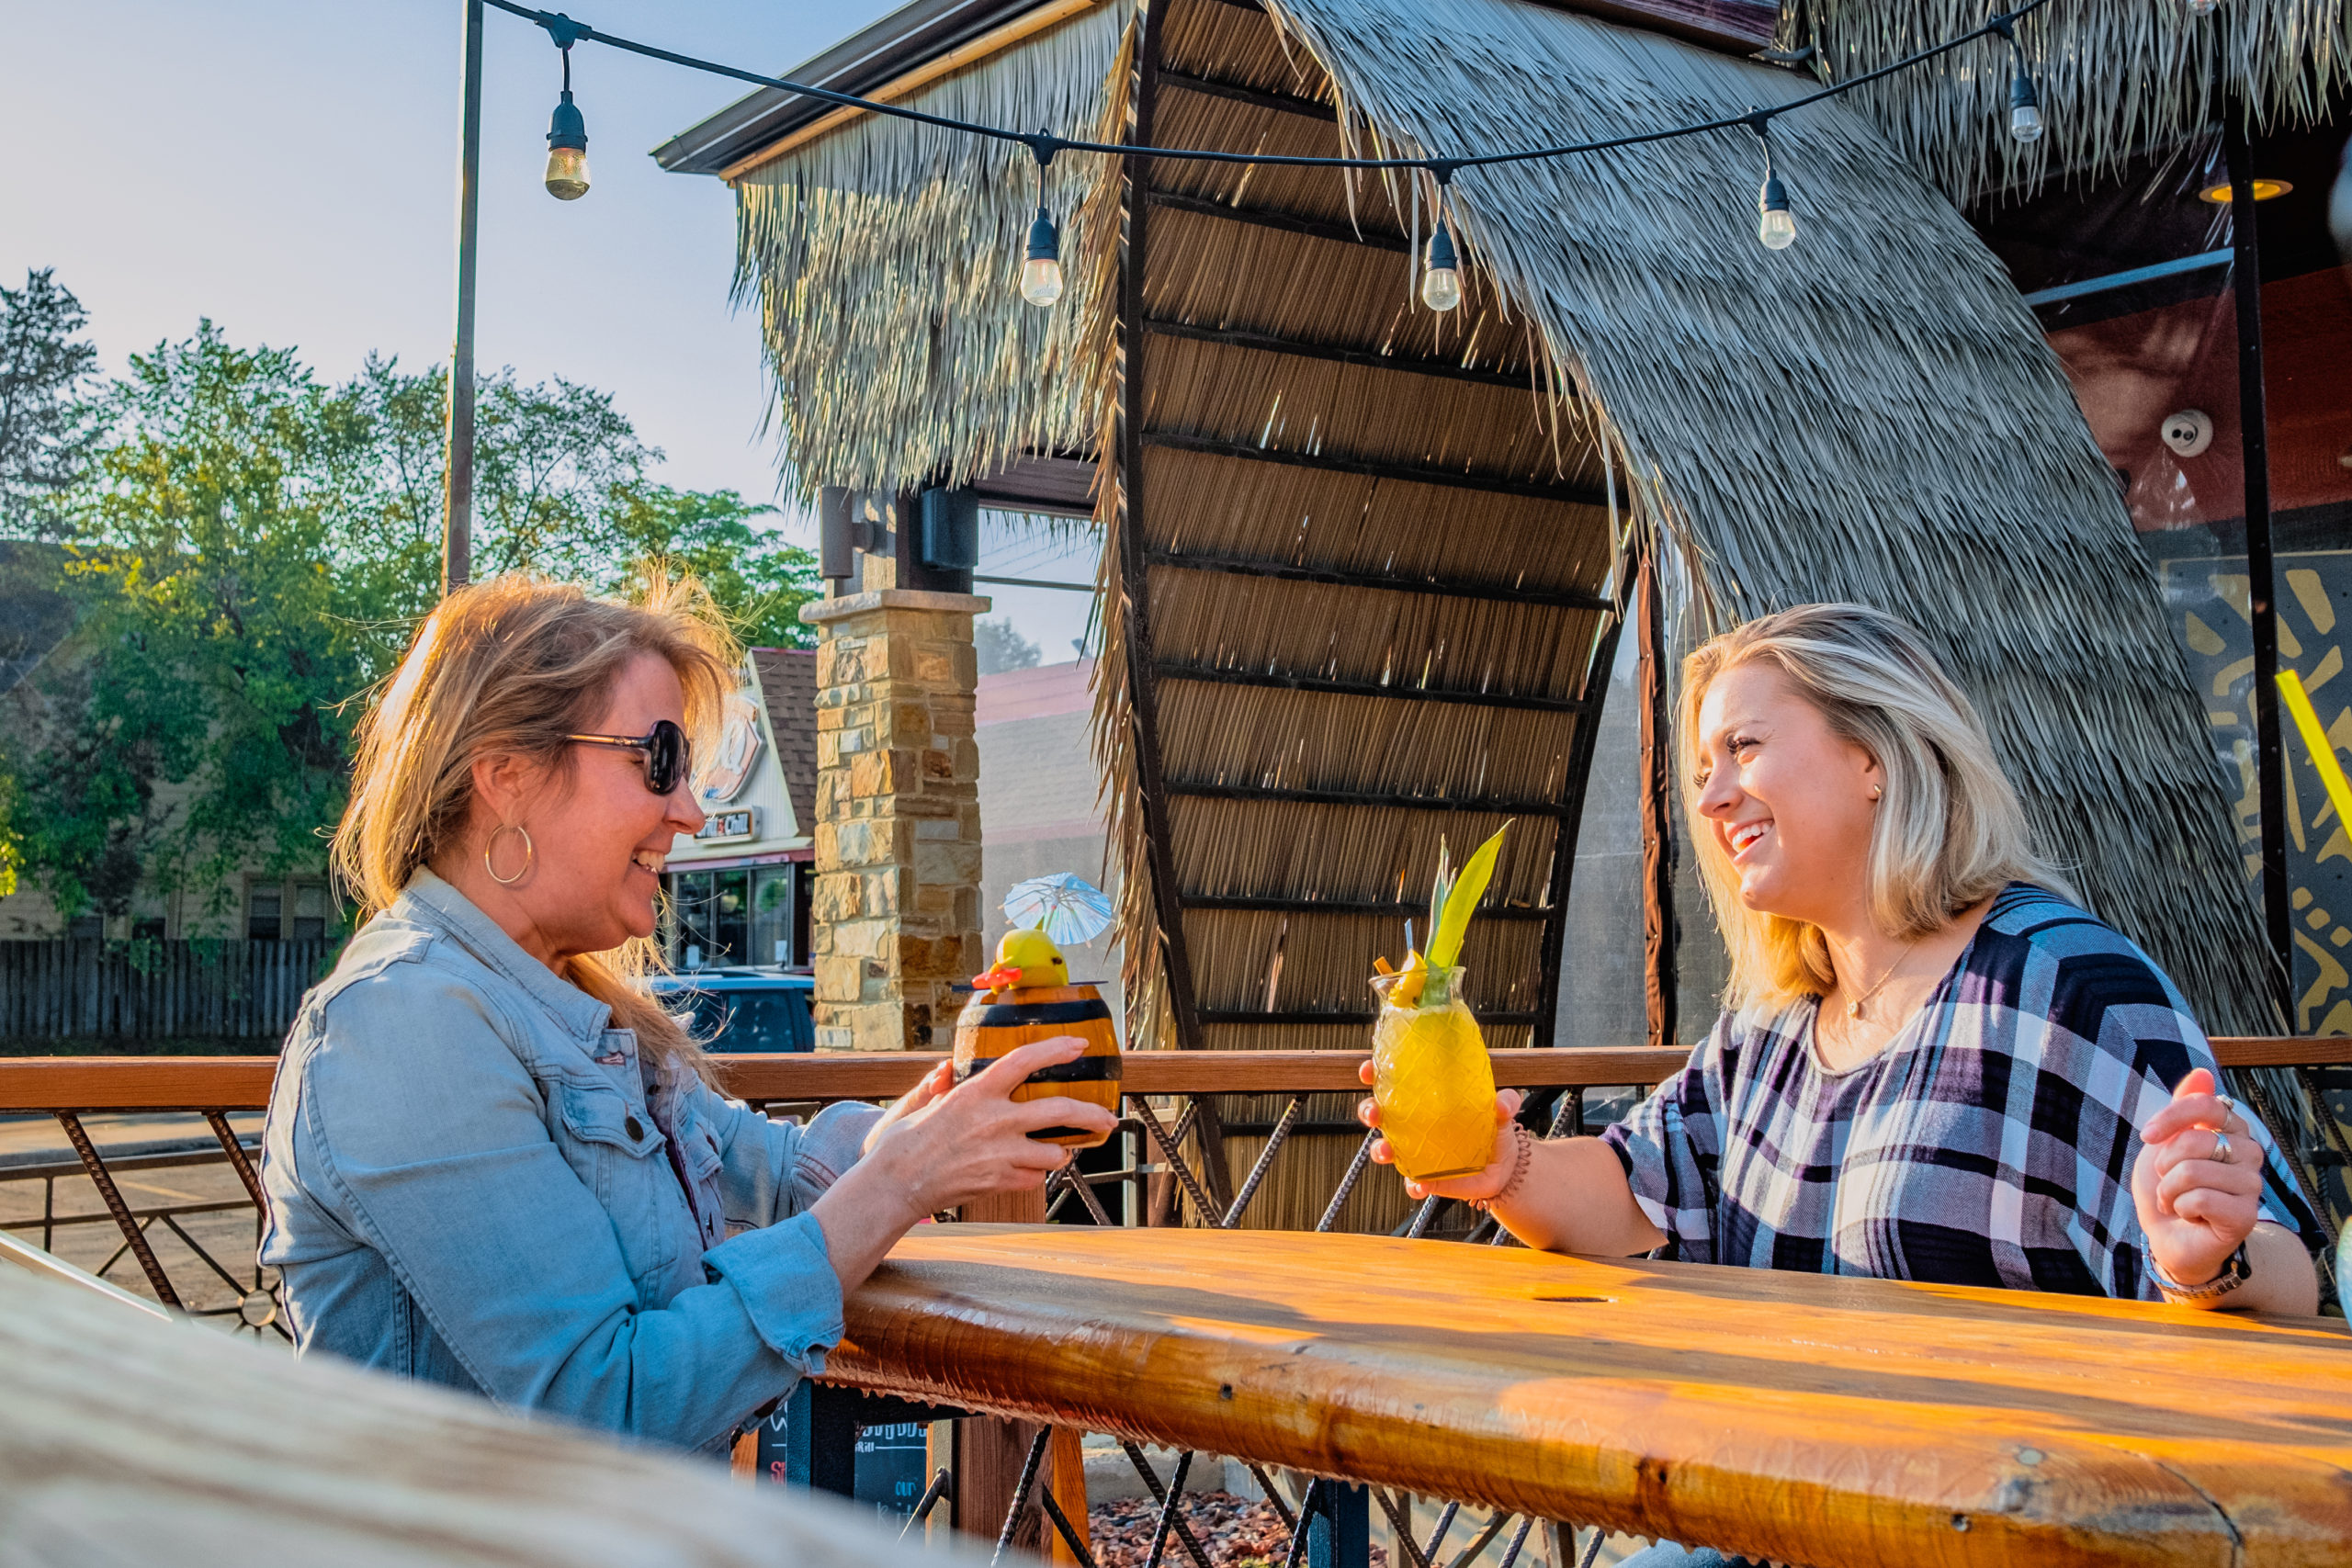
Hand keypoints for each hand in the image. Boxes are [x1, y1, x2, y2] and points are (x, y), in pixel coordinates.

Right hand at [859, 1036, 1119, 1220]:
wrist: (895, 1186)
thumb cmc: (903, 1145)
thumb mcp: (919, 1105)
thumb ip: (937, 1087)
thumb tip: (944, 1070)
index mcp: (976, 1093)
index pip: (1025, 1061)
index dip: (1056, 1050)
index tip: (1078, 1045)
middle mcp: (995, 1120)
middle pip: (1059, 1110)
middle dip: (1091, 1113)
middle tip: (1107, 1117)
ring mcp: (1001, 1154)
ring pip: (1055, 1152)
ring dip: (1060, 1152)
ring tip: (1057, 1150)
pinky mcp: (1001, 1182)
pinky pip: (1034, 1177)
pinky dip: (1034, 1174)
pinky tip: (1024, 1170)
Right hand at [1355, 1058, 1523, 1201]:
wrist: (1505, 1169)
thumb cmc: (1495, 1130)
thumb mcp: (1503, 1111)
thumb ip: (1505, 1102)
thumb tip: (1501, 1103)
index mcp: (1425, 1101)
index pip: (1392, 1083)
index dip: (1374, 1074)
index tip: (1368, 1070)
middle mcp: (1413, 1126)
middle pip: (1379, 1115)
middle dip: (1368, 1111)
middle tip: (1374, 1112)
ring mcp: (1416, 1154)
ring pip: (1385, 1150)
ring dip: (1380, 1150)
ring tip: (1387, 1150)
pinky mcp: (1427, 1179)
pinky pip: (1413, 1184)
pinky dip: (1414, 1185)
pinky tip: (1421, 1184)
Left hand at [2131, 1068, 2261, 1289]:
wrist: (2168, 1236)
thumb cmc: (2167, 1185)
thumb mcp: (2164, 1141)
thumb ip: (2182, 1107)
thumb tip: (2203, 1072)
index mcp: (2232, 1130)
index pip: (2208, 1105)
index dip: (2172, 1117)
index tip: (2147, 1135)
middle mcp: (2249, 1153)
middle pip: (2196, 1141)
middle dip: (2164, 1164)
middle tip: (2168, 1181)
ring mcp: (2252, 1185)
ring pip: (2192, 1172)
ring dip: (2169, 1190)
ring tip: (2177, 1200)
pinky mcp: (2246, 1215)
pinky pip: (2200, 1199)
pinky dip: (2181, 1207)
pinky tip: (2189, 1215)